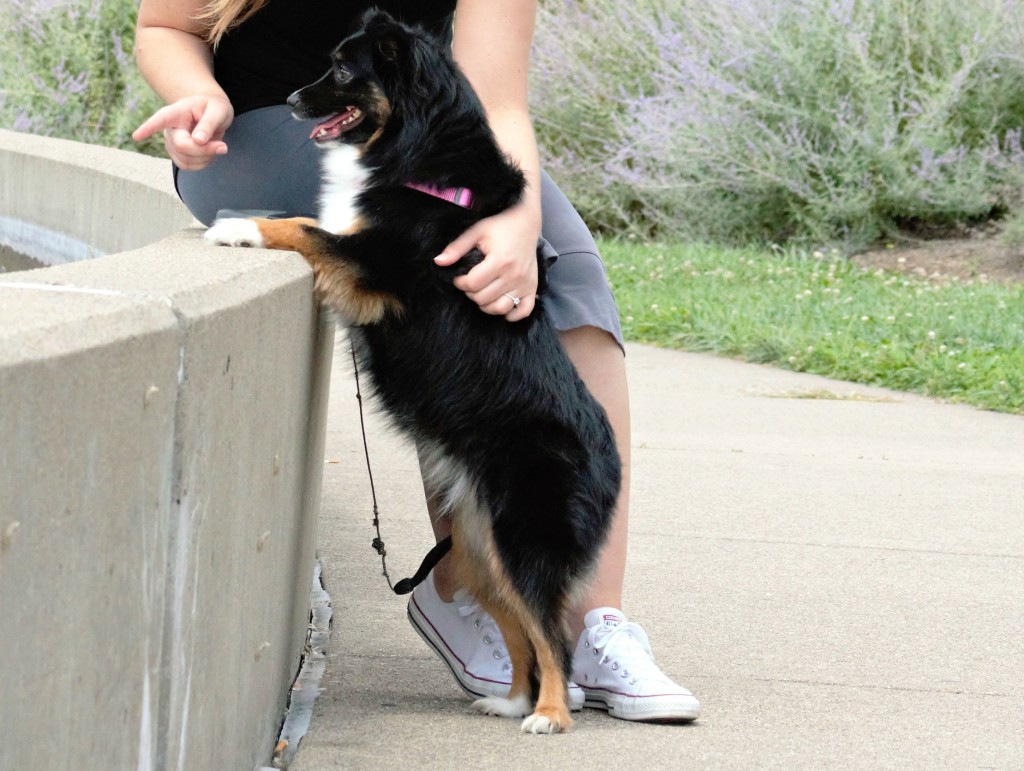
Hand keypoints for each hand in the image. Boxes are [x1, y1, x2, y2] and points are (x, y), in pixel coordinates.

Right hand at [132, 95, 233, 169]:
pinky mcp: (178, 155)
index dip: (148, 128)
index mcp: (176, 112)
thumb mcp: (218, 110)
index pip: (160, 120)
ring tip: (216, 145)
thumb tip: (198, 140)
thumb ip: (209, 124)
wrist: (212, 113)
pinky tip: (209, 152)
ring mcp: (172, 144)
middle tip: (223, 146)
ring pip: (186, 161)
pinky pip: (189, 167)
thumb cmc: (214, 108)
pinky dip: (204, 163)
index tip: (136, 136)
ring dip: (206, 158)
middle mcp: (169, 129)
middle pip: (182, 147)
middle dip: (205, 150)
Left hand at [434, 203, 539, 320]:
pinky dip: (511, 314)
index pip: (473, 284)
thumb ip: (457, 248)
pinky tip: (501, 305)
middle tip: (470, 282)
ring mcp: (525, 283)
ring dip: (486, 305)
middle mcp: (514, 275)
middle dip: (471, 293)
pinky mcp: (533, 287)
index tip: (460, 277)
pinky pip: (523, 311)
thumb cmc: (500, 226)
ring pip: (500, 308)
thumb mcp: (476, 232)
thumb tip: (438, 262)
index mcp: (500, 261)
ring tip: (482, 293)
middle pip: (483, 298)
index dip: (460, 283)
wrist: (526, 222)